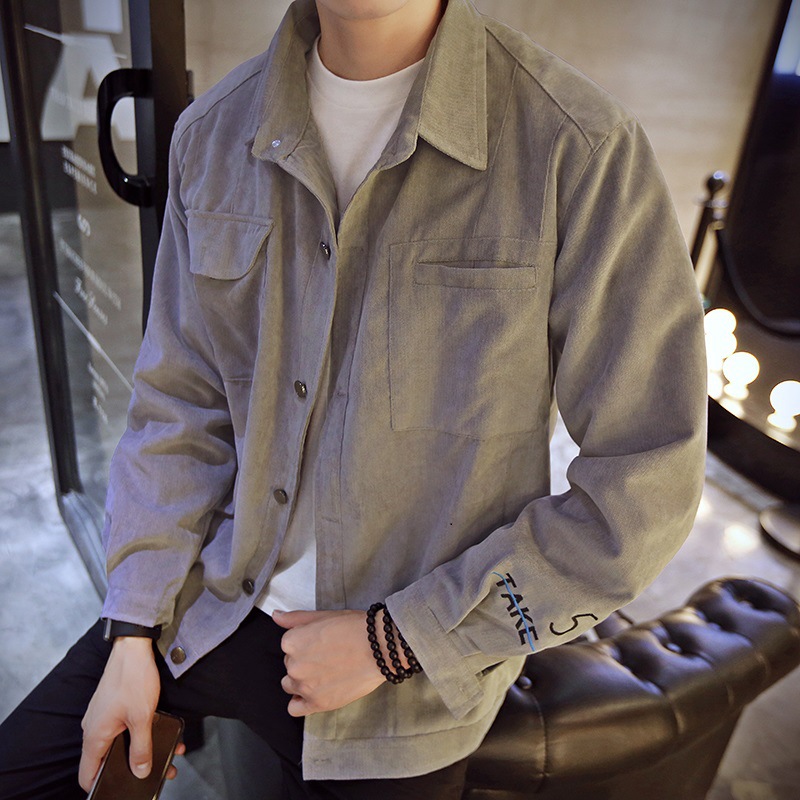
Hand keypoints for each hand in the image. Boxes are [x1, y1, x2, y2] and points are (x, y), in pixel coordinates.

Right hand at [79, 637, 184, 789]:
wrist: (133, 647)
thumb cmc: (133, 678)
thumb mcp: (142, 717)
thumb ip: (141, 748)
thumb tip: (141, 771)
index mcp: (95, 736)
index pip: (87, 774)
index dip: (100, 786)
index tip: (118, 790)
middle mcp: (94, 728)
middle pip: (108, 759)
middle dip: (132, 768)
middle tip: (157, 773)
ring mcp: (103, 716)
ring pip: (120, 742)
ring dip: (141, 750)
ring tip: (168, 753)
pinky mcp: (113, 706)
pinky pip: (124, 727)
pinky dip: (140, 733)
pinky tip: (161, 732)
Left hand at [273, 609, 384, 716]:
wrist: (379, 648)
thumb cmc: (354, 628)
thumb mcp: (323, 615)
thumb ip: (295, 618)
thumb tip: (276, 616)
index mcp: (292, 641)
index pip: (288, 645)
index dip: (306, 643)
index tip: (321, 643)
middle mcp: (293, 664)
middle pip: (290, 665)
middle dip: (305, 661)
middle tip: (327, 656)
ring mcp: (304, 686)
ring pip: (291, 685)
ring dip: (303, 680)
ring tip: (325, 673)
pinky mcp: (317, 703)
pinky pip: (295, 708)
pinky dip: (300, 702)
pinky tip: (313, 694)